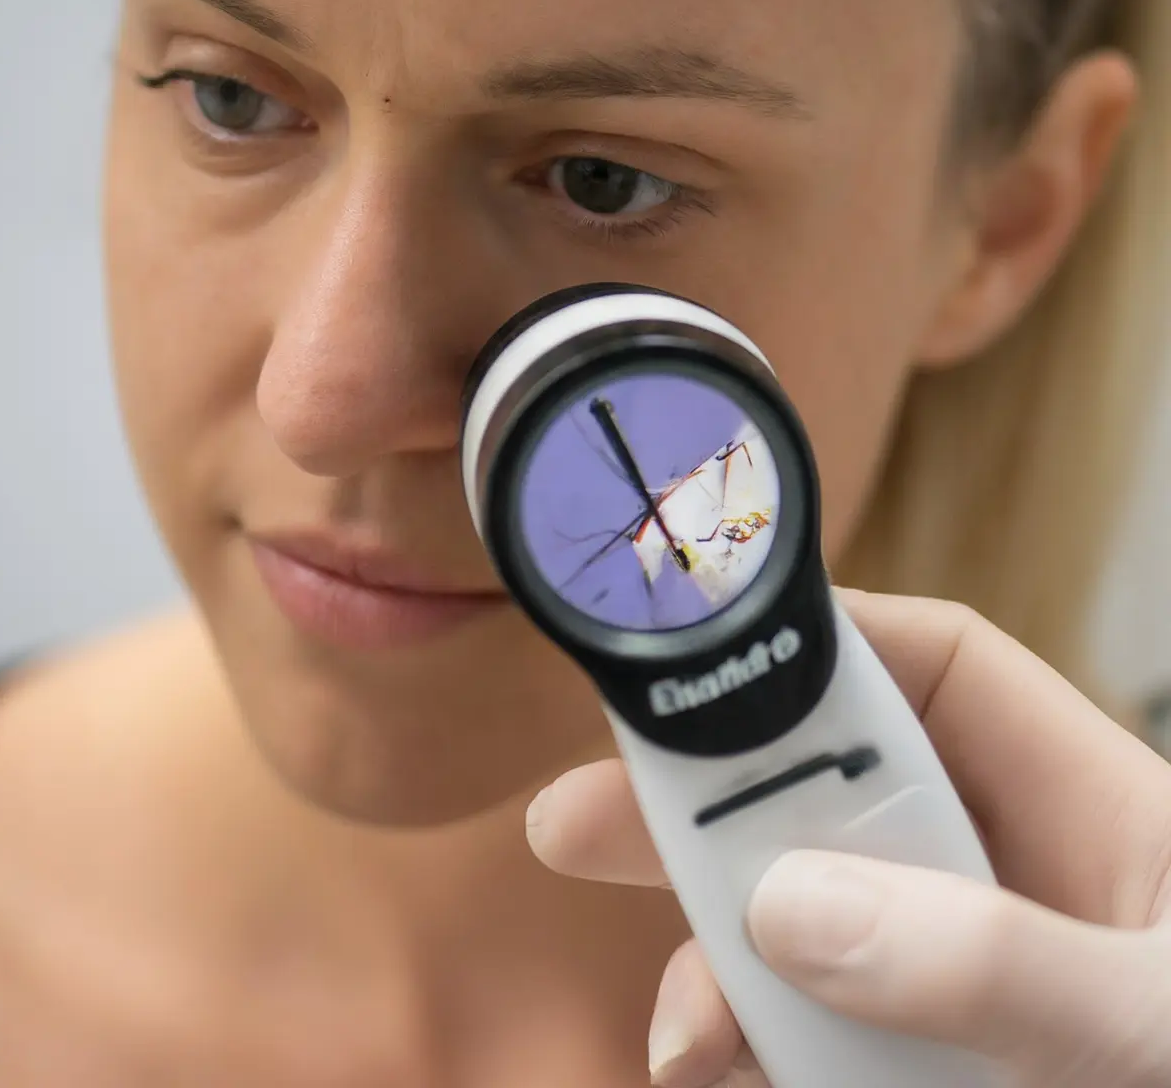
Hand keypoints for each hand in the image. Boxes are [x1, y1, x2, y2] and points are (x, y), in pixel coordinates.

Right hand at [525, 590, 1170, 1086]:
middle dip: (705, 805)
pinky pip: (820, 1030)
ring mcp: (965, 975)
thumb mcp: (1154, 1021)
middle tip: (571, 822)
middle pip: (832, 794)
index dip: (817, 639)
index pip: (939, 672)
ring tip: (684, 1039)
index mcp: (1094, 809)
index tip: (695, 650)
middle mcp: (1014, 876)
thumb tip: (793, 905)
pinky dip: (759, 1050)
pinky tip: (718, 1073)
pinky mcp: (932, 1064)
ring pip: (809, 923)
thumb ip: (997, 961)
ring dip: (724, 963)